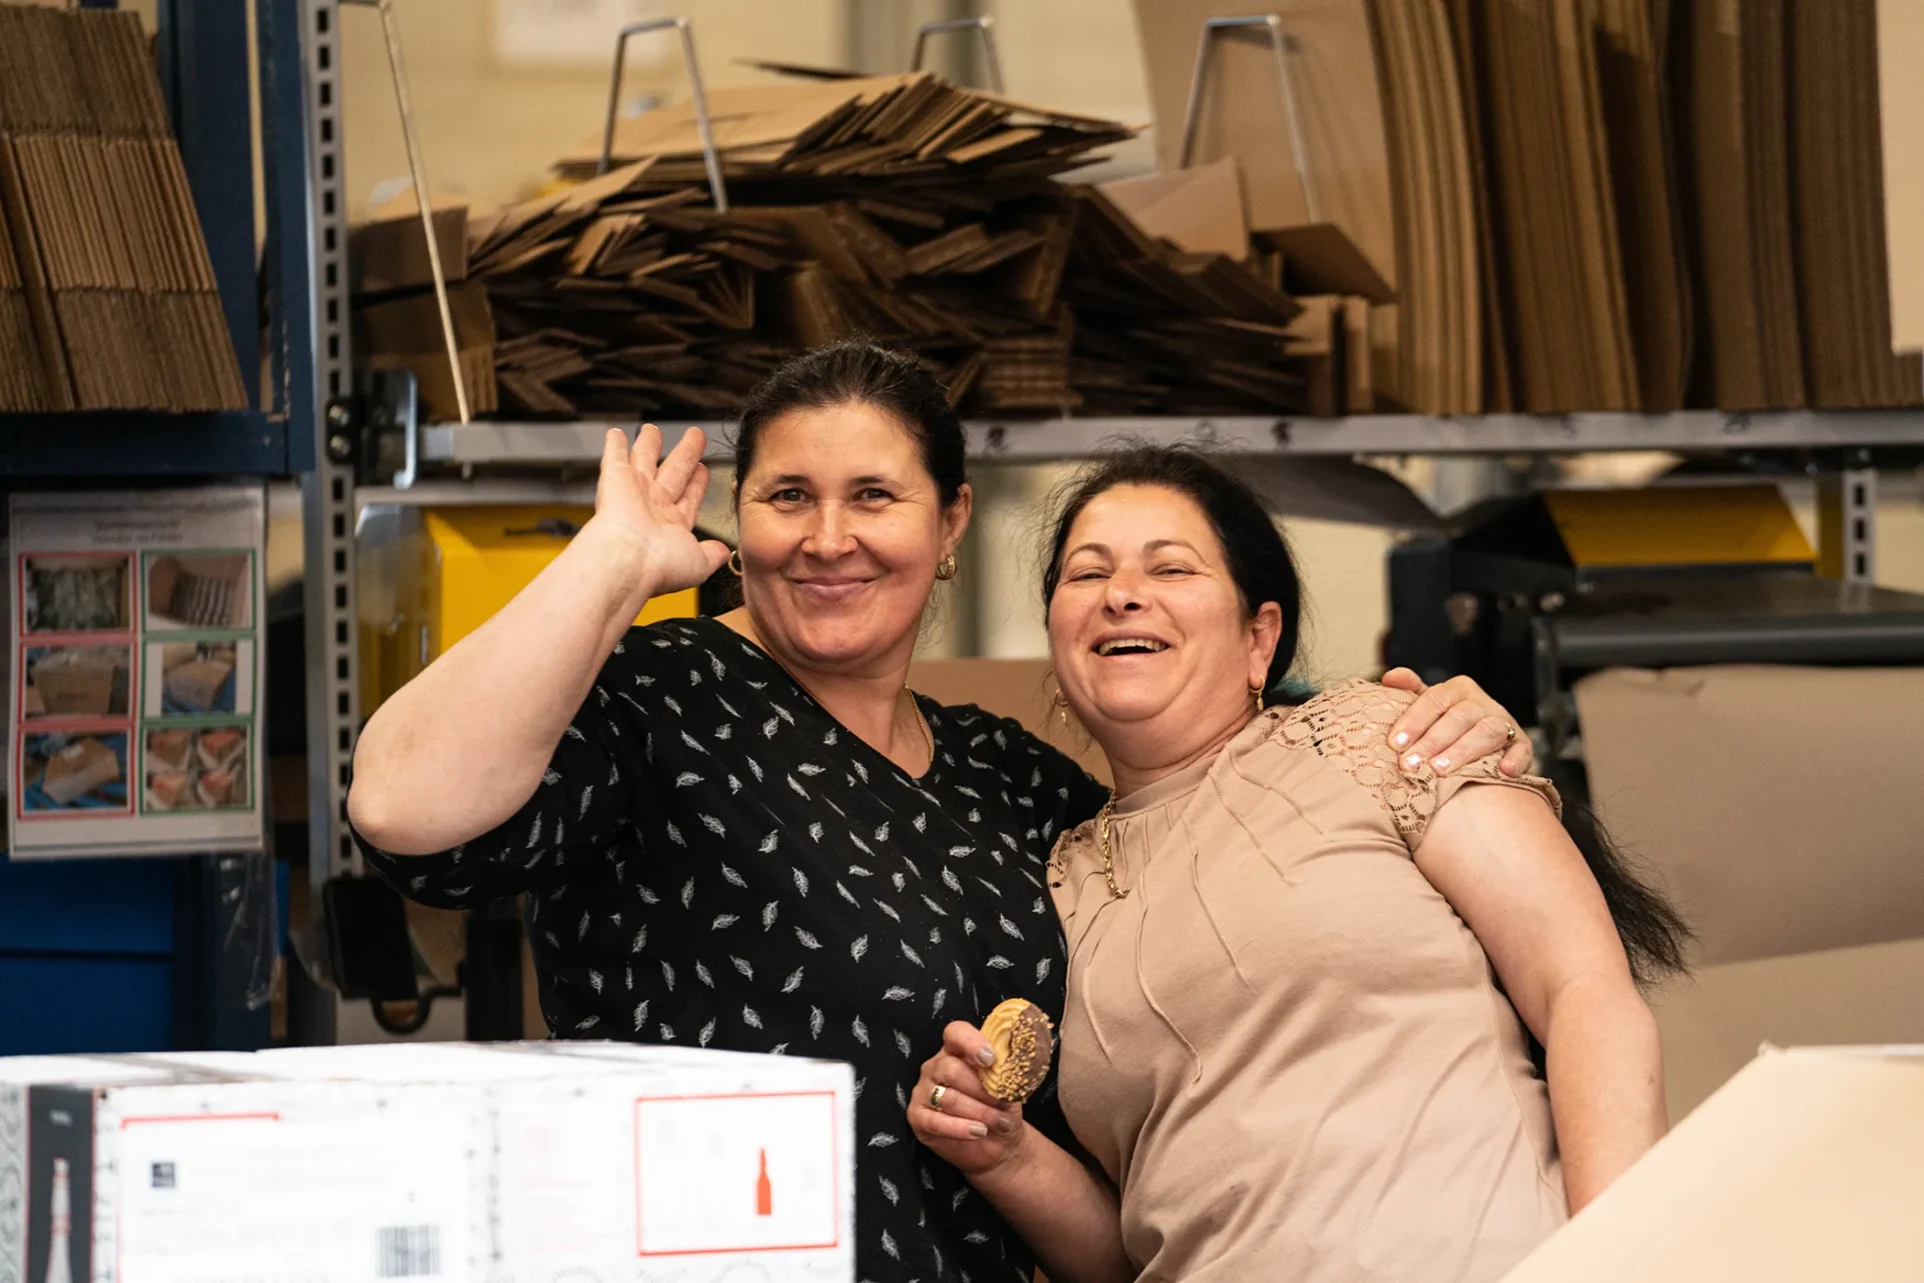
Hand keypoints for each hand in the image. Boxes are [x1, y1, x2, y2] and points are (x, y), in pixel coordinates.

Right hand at [589, 424, 729, 591]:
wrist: (627, 560)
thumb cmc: (659, 565)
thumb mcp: (699, 563)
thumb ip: (712, 554)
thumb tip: (724, 552)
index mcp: (672, 525)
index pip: (689, 497)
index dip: (697, 483)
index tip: (703, 469)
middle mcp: (653, 507)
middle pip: (674, 472)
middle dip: (685, 454)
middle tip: (694, 436)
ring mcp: (633, 492)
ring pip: (645, 459)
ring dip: (649, 444)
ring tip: (653, 429)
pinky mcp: (614, 479)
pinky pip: (614, 456)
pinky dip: (614, 444)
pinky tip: (616, 433)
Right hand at [907, 1021, 1027, 1180]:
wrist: (998, 1144)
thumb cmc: (1001, 1109)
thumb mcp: (1009, 1088)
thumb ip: (1004, 1072)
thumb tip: (1009, 1064)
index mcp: (958, 1051)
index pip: (955, 1033)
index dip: (971, 1042)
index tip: (990, 1060)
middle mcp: (936, 1066)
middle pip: (950, 1069)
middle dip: (980, 1089)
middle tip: (1001, 1104)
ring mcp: (923, 1091)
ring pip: (947, 1098)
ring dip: (977, 1112)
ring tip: (997, 1122)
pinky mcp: (917, 1116)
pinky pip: (935, 1121)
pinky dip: (960, 1128)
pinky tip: (978, 1132)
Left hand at [1381, 669, 1533, 777]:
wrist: (1485, 743)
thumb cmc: (1447, 723)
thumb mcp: (1429, 705)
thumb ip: (1411, 691)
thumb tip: (1390, 678)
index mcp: (1457, 689)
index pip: (1434, 700)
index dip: (1413, 721)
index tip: (1394, 744)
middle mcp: (1482, 702)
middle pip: (1458, 718)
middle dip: (1432, 741)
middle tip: (1411, 764)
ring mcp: (1504, 722)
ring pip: (1486, 732)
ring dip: (1463, 751)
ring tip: (1440, 770)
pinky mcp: (1521, 744)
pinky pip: (1522, 749)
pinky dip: (1515, 759)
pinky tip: (1504, 771)